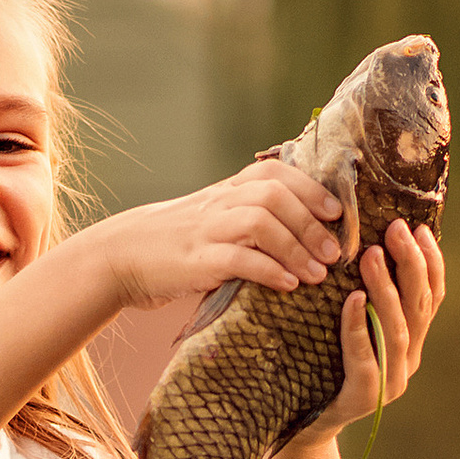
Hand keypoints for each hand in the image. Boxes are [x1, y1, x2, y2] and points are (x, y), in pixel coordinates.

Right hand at [95, 158, 349, 308]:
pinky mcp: (196, 260)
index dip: (311, 189)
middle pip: (275, 195)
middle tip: (334, 252)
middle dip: (311, 223)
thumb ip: (251, 218)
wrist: (122, 256)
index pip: (276, 173)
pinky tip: (288, 285)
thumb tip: (304, 231)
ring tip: (318, 273)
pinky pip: (239, 259)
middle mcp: (220, 202)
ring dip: (296, 247)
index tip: (337, 213)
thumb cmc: (177, 243)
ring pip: (261, 222)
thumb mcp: (215, 219)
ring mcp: (207, 229)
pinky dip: (269, 271)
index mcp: (228, 190)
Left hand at [282, 215, 445, 445]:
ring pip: (396, 329)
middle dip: (410, 263)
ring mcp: (389, 382)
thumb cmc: (323, 364)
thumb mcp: (349, 326)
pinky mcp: (364, 398)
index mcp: (412, 341)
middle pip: (418, 306)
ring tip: (371, 254)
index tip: (418, 227)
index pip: (432, 296)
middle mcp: (408, 360)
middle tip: (395, 228)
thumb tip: (365, 241)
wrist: (303, 423)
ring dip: (386, 288)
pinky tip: (353, 300)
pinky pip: (365, 359)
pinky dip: (359, 327)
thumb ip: (365, 297)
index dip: (431, 261)